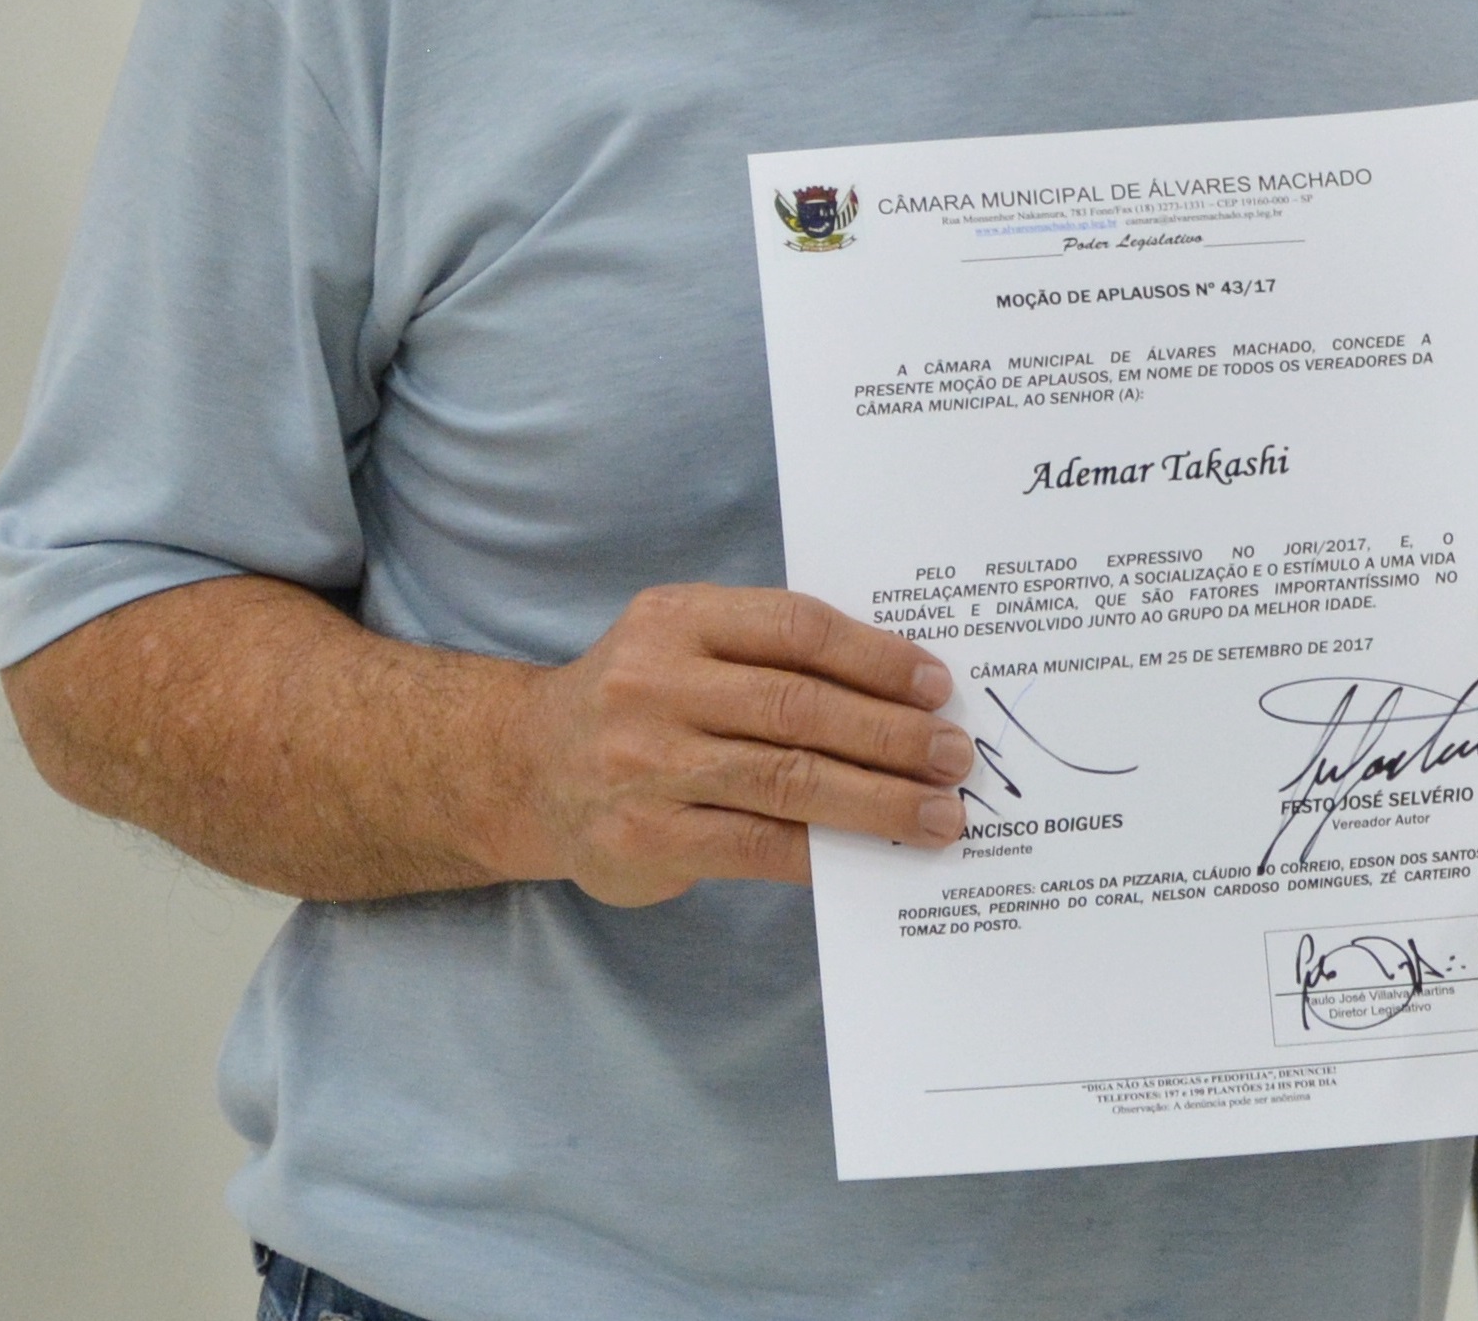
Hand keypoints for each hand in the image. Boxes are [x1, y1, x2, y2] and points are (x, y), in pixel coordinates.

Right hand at [499, 582, 968, 905]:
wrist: (522, 769)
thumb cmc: (641, 700)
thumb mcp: (688, 644)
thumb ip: (772, 655)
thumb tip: (903, 691)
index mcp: (678, 620)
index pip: (797, 628)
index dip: (876, 657)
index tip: (937, 685)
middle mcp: (656, 686)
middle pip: (800, 708)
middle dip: (892, 735)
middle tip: (955, 756)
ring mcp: (645, 766)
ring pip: (787, 780)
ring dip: (876, 801)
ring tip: (936, 815)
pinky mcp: (643, 838)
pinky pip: (755, 845)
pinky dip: (822, 852)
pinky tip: (869, 857)